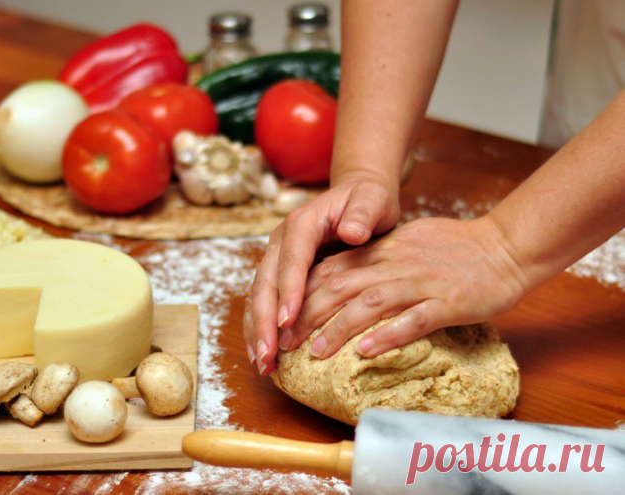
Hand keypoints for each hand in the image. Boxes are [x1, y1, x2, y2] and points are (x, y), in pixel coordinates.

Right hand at [244, 172, 400, 373]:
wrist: (358, 195)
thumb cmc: (369, 199)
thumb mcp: (374, 199)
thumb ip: (364, 213)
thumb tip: (352, 232)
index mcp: (303, 223)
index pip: (292, 259)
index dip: (288, 291)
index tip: (288, 321)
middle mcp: (282, 240)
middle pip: (265, 282)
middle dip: (264, 320)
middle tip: (268, 355)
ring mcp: (278, 257)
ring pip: (259, 296)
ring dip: (258, 330)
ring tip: (263, 364)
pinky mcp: (281, 273)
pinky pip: (265, 302)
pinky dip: (262, 328)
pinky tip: (266, 355)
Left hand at [280, 216, 528, 358]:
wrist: (504, 246)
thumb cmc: (455, 248)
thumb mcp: (406, 243)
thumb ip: (375, 257)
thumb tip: (343, 277)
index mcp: (383, 251)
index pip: (331, 269)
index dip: (301, 294)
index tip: (280, 317)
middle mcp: (395, 265)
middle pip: (341, 287)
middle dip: (308, 314)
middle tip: (284, 342)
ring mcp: (421, 283)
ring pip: (371, 303)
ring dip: (339, 328)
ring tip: (315, 352)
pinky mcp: (448, 301)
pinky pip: (414, 319)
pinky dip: (388, 335)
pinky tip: (366, 351)